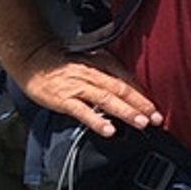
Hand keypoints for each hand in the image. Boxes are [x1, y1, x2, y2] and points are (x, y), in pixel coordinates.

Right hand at [12, 40, 161, 137]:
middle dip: (141, 105)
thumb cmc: (64, 63)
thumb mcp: (91, 63)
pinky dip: (97, 120)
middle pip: (122, 89)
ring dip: (126, 112)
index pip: (127, 80)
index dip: (143, 95)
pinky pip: (83, 112)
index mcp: (102, 63)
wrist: (34, 58)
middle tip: (157, 118)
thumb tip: (128, 92)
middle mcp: (93, 74)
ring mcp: (79, 87)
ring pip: (107, 100)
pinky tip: (109, 130)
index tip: (156, 109)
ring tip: (141, 123)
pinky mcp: (64, 99)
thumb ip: (108, 75)